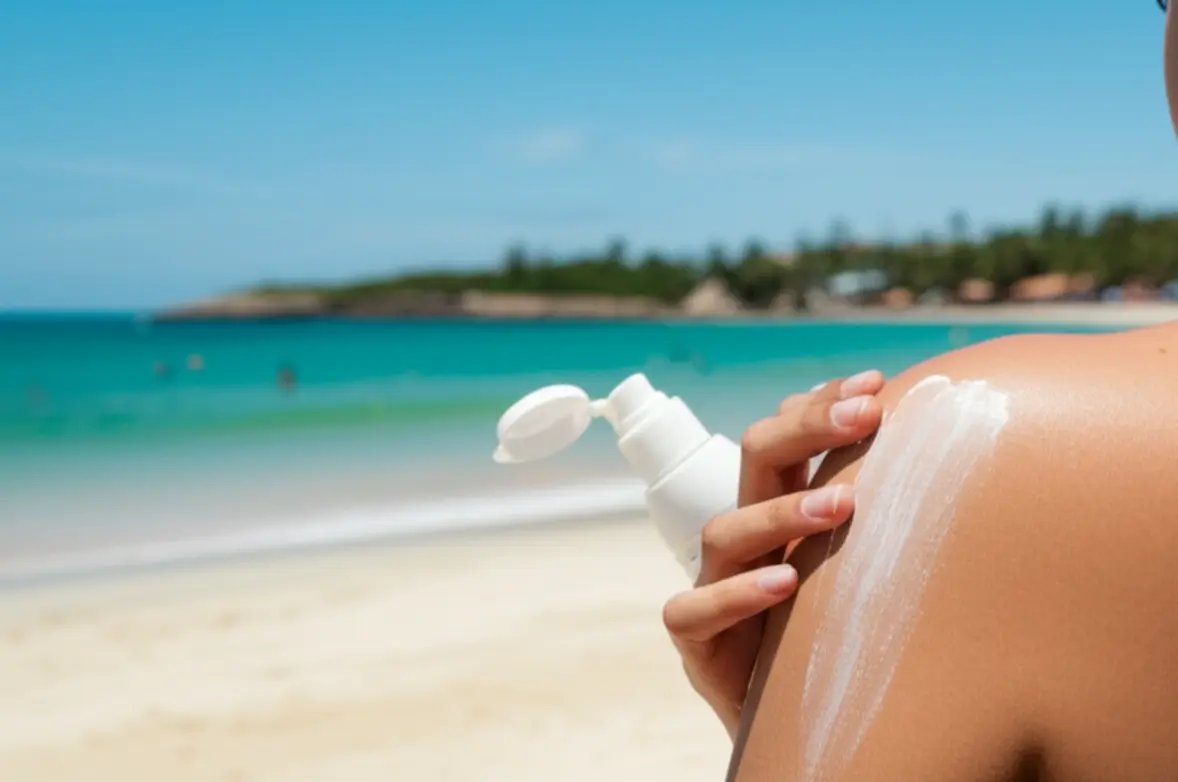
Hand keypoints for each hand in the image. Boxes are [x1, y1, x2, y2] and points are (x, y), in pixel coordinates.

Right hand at [661, 370, 885, 736]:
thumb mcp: (861, 573)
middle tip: (865, 413)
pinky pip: (693, 610)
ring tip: (840, 506)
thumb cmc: (836, 637)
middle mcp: (747, 540)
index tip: (875, 385)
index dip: (821, 405)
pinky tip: (785, 584)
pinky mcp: (696, 641)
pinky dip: (738, 594)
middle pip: (754, 458)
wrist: (798, 723)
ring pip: (724, 530)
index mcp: (780, 511)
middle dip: (808, 427)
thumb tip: (962, 470)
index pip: (788, 438)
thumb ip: (887, 528)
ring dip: (781, 512)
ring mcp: (713, 585)